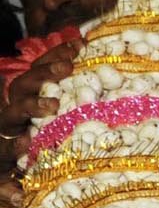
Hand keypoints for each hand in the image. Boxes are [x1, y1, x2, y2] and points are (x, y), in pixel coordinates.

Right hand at [0, 39, 75, 167]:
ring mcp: (10, 127)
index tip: (79, 44)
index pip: (41, 67)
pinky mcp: (5, 151)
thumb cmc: (47, 131)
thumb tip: (100, 65)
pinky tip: (25, 142)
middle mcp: (18, 105)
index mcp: (30, 91)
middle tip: (67, 67)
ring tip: (51, 105)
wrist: (14, 162)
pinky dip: (15, 145)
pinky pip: (8, 147)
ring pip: (13, 111)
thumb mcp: (62, 109)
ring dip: (31, 105)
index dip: (57, 54)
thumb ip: (76, 91)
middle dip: (45, 73)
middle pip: (25, 83)